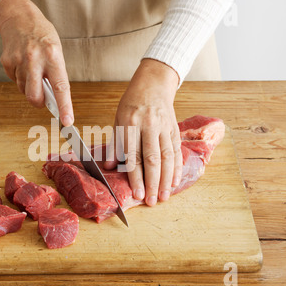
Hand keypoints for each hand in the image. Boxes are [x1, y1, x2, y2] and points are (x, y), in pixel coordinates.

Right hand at [0, 0, 73, 125]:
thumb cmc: (42, 36)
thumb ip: (55, 75)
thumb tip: (54, 99)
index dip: (64, 107)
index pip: (61, 87)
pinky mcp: (7, 62)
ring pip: (24, 90)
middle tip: (43, 99)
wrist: (19, 18)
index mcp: (53, 56)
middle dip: (38, 103)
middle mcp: (35, 59)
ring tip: (33, 70)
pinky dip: (20, 78)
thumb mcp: (56, 52)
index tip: (67, 121)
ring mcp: (19, 61)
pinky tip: (23, 65)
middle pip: (34, 96)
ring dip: (29, 87)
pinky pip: (15, 81)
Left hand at [104, 59, 182, 204]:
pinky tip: (174, 181)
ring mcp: (163, 127)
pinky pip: (176, 151)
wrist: (154, 83)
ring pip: (167, 157)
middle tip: (152, 201)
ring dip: (165, 180)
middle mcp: (148, 126)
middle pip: (152, 159)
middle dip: (152, 183)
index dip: (135, 177)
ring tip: (164, 196)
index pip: (133, 155)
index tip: (137, 194)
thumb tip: (108, 166)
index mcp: (130, 124)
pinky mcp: (174, 128)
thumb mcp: (117, 119)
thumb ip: (114, 144)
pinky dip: (176, 168)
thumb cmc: (132, 103)